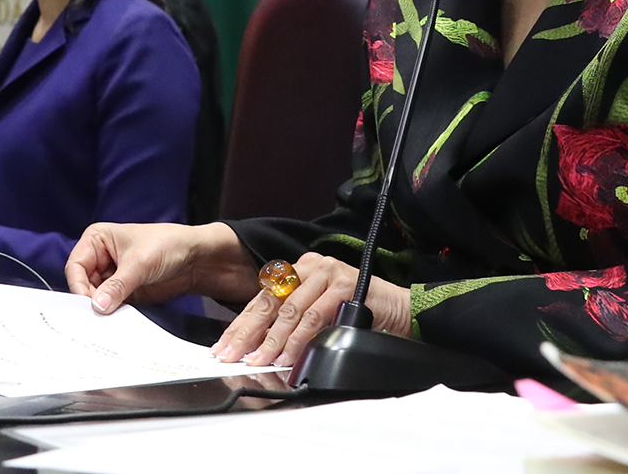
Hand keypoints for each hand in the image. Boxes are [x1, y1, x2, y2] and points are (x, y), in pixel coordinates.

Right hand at [64, 222, 256, 314]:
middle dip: (89, 300)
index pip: (76, 265)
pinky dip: (111, 315)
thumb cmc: (167, 245)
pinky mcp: (123, 292)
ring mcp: (111, 276)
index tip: (86, 304)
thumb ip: (117, 285)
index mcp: (97, 240)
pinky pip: (110, 306)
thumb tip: (97, 305)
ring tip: (106, 322)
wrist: (195, 258)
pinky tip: (115, 323)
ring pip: (95, 298)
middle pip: (83, 284)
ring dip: (101, 310)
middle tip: (94, 318)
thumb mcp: (139, 263)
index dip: (78, 285)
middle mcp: (100, 257)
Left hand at [211, 252, 411, 368]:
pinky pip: (315, 316)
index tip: (225, 345)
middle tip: (231, 354)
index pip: (263, 297)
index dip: (242, 324)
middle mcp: (312, 266)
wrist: (403, 311)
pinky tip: (288, 355)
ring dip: (272, 340)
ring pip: (291, 310)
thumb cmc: (361, 314)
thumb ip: (293, 323)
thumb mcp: (320, 315)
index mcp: (301, 270)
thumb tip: (259, 349)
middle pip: (270, 300)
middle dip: (248, 332)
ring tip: (259, 360)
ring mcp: (328, 273)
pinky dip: (299, 339)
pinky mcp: (344, 285)